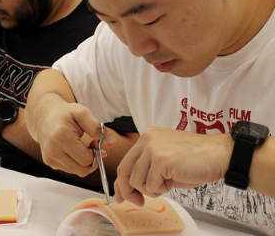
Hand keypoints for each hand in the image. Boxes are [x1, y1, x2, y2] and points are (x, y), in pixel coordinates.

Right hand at [25, 94, 115, 176]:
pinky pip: (69, 169)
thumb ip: (97, 127)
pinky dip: (76, 162)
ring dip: (84, 162)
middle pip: (81, 169)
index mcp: (61, 136)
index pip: (85, 158)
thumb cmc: (65, 113)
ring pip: (76, 171)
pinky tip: (75, 149)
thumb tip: (112, 143)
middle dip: (91, 160)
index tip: (95, 142)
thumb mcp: (83, 113)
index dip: (95, 153)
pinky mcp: (49, 162)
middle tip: (92, 145)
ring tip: (83, 145)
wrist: (45, 116)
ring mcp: (49, 158)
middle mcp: (52, 150)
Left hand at [114, 127, 232, 205]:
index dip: (121, 182)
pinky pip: (150, 185)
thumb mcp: (164, 160)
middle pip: (125, 171)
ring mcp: (152, 148)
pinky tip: (174, 180)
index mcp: (147, 137)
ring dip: (151, 189)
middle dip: (128, 191)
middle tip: (138, 202)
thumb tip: (128, 187)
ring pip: (137, 181)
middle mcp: (146, 139)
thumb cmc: (194, 160)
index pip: (126, 162)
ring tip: (168, 183)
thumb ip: (146, 167)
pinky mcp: (160, 159)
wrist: (218, 154)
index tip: (122, 196)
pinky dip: (161, 189)